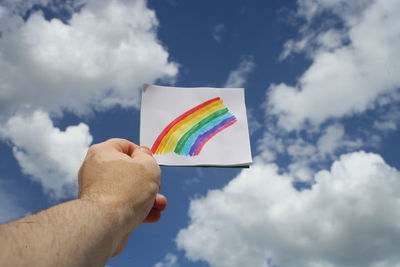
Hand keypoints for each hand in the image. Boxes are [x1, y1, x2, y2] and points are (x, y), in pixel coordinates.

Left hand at [78, 138, 166, 255]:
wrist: (105, 224)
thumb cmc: (126, 191)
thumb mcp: (148, 166)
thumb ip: (148, 158)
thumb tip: (143, 157)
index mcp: (103, 152)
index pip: (125, 145)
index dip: (143, 154)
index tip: (152, 166)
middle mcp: (95, 169)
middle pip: (128, 170)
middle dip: (148, 182)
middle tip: (158, 188)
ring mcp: (95, 190)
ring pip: (127, 190)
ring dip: (147, 198)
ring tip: (159, 206)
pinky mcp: (99, 209)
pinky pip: (121, 204)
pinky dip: (136, 209)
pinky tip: (151, 216)